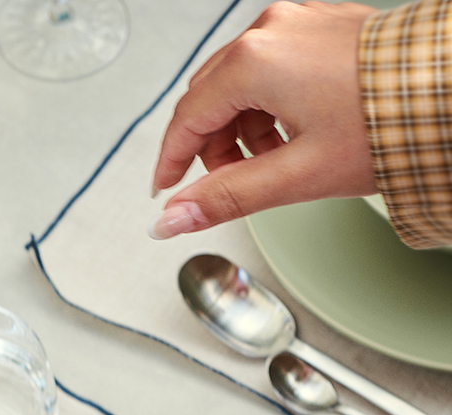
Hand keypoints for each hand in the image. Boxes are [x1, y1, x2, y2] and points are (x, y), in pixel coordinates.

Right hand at [149, 1, 377, 238]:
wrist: (449, 88)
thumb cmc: (387, 122)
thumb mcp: (296, 175)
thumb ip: (225, 198)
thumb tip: (171, 220)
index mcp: (255, 61)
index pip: (187, 117)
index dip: (171, 162)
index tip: (165, 190)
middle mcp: (271, 30)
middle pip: (209, 97)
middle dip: (212, 147)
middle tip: (227, 184)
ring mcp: (297, 22)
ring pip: (240, 82)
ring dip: (243, 128)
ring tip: (273, 162)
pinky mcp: (319, 25)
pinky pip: (271, 66)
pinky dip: (268, 105)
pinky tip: (292, 133)